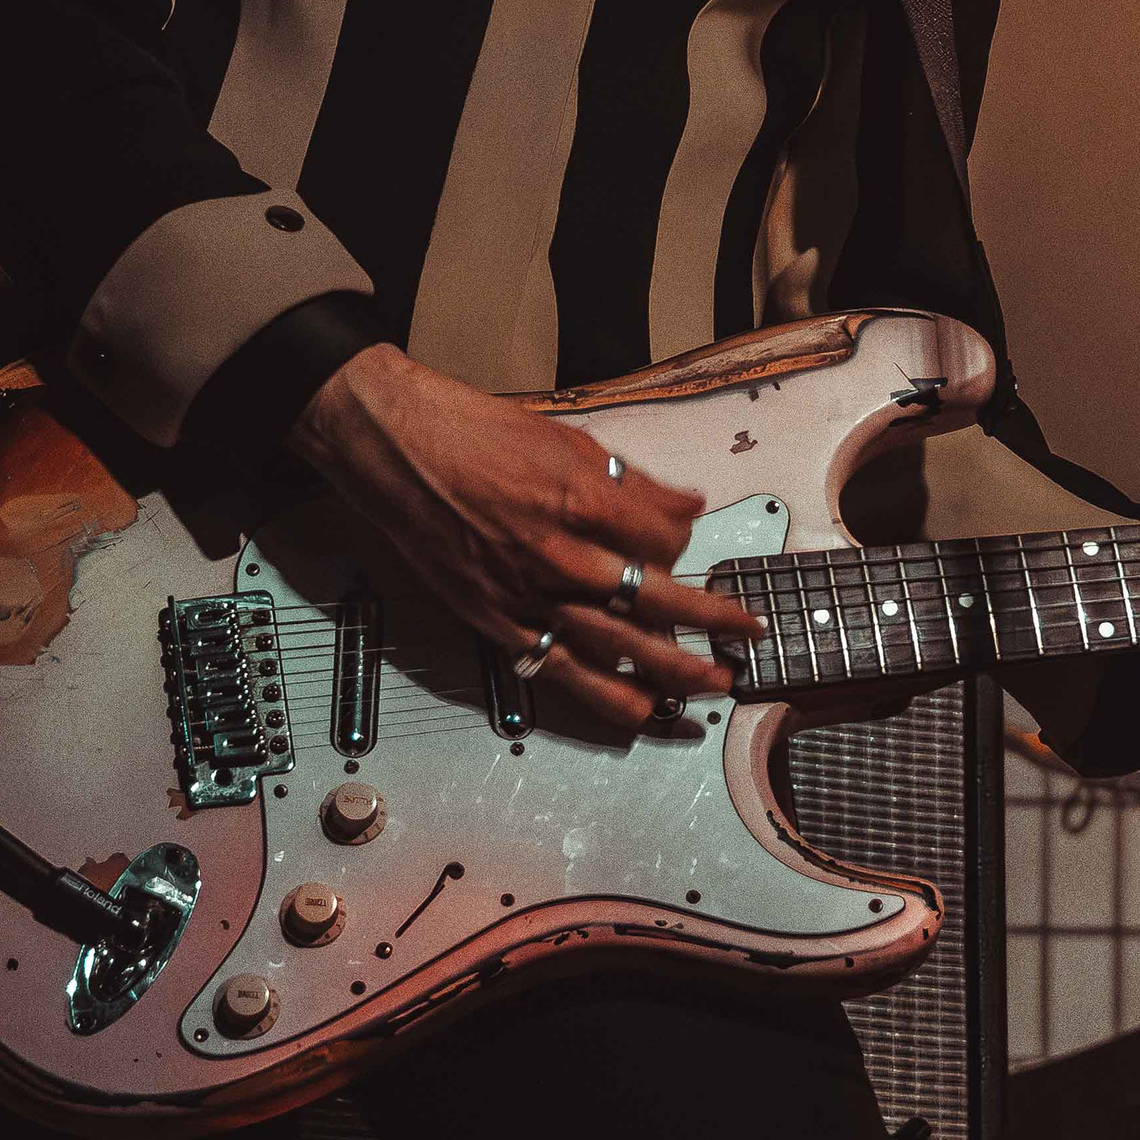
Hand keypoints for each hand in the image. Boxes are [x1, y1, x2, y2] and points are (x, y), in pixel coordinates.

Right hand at [290, 345, 763, 730]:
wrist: (393, 448)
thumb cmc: (471, 432)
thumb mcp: (566, 439)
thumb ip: (631, 480)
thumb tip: (686, 503)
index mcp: (581, 498)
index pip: (663, 540)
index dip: (685, 542)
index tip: (686, 542)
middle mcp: (560, 553)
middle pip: (654, 599)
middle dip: (709, 619)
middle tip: (746, 632)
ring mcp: (526, 592)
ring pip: (614, 645)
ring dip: (669, 670)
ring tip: (711, 685)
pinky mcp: (495, 619)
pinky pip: (556, 667)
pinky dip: (599, 691)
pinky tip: (634, 707)